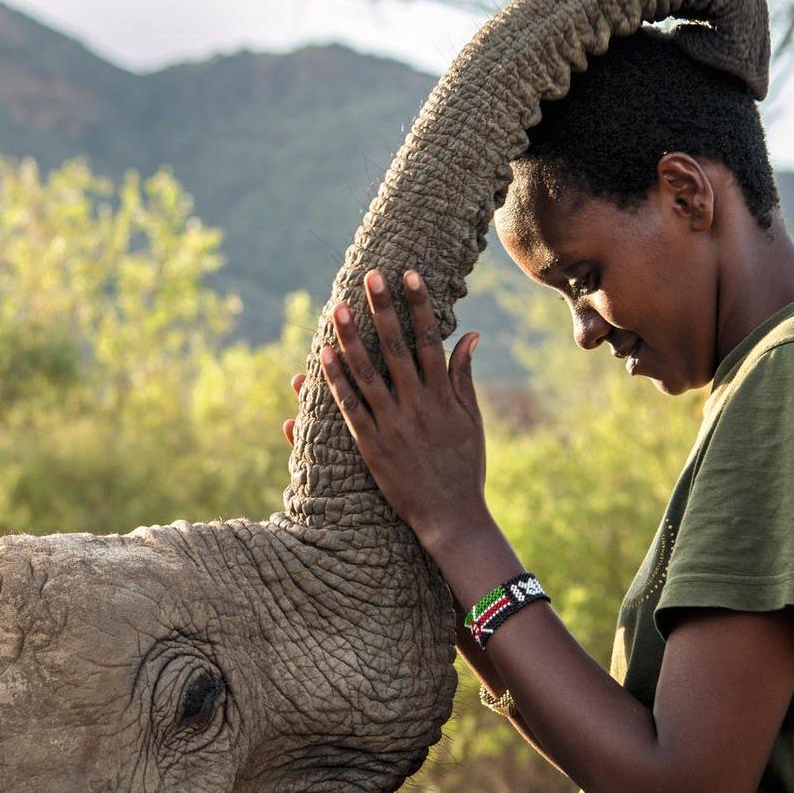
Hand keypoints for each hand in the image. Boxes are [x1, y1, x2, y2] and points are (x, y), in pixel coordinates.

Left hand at [316, 269, 487, 553]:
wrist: (450, 517)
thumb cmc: (464, 467)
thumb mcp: (471, 421)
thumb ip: (464, 377)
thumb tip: (470, 335)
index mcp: (443, 397)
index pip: (430, 340)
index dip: (419, 306)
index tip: (409, 275)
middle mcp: (417, 406)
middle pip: (396, 348)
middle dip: (382, 309)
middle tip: (369, 276)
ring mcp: (392, 425)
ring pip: (367, 374)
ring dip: (350, 338)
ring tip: (335, 308)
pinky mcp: (372, 446)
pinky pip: (350, 408)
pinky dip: (336, 382)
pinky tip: (322, 357)